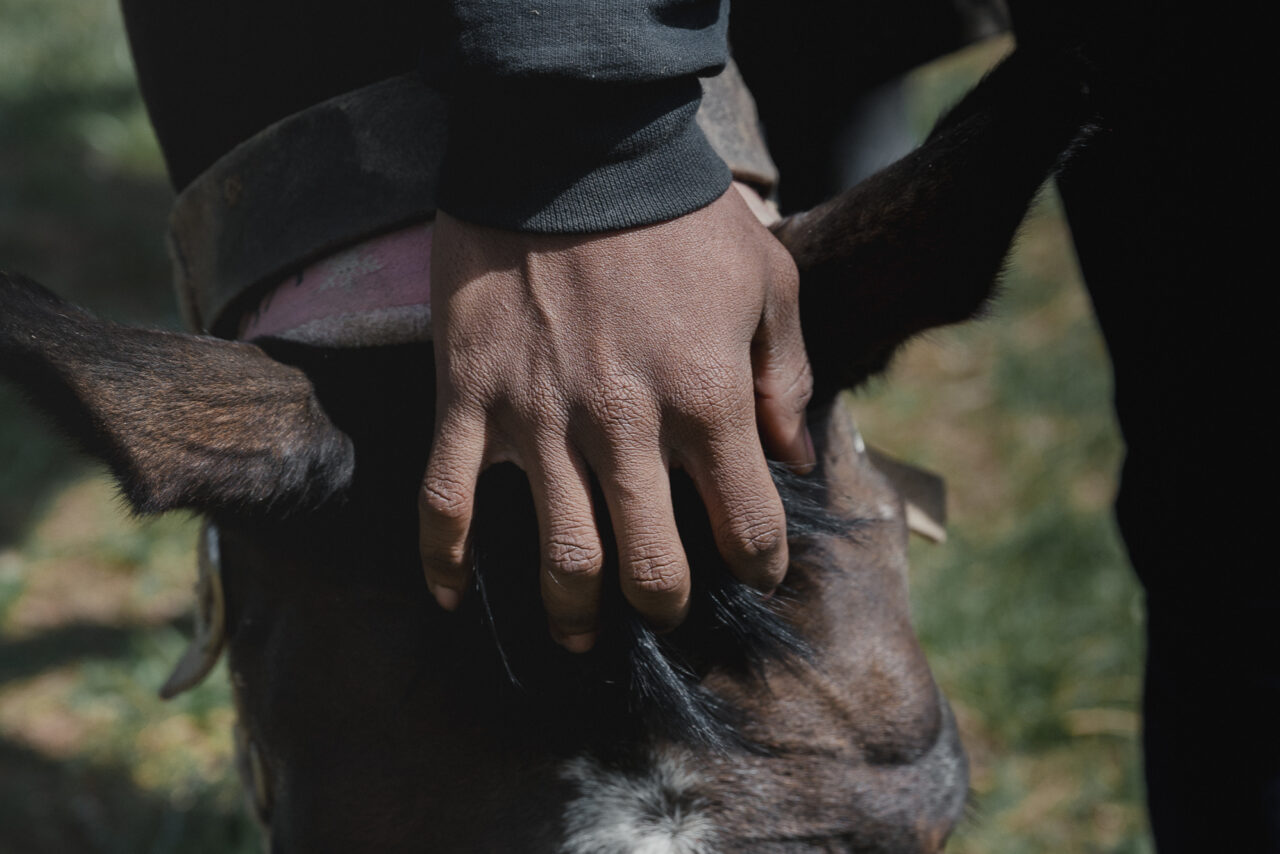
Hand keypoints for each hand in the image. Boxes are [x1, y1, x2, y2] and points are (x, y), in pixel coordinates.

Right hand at [419, 186, 813, 649]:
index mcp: (706, 400)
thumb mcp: (768, 280)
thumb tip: (793, 455)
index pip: (747, 526)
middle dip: (667, 604)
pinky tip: (452, 597)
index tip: (755, 569)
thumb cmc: (679, 214)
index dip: (760, 564)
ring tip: (581, 632)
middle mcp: (626, 428)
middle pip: (652, 568)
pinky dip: (442, 562)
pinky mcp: (469, 400)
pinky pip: (446, 502)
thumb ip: (784, 375)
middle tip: (665, 606)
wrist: (570, 144)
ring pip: (559, 557)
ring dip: (574, 613)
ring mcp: (540, 421)